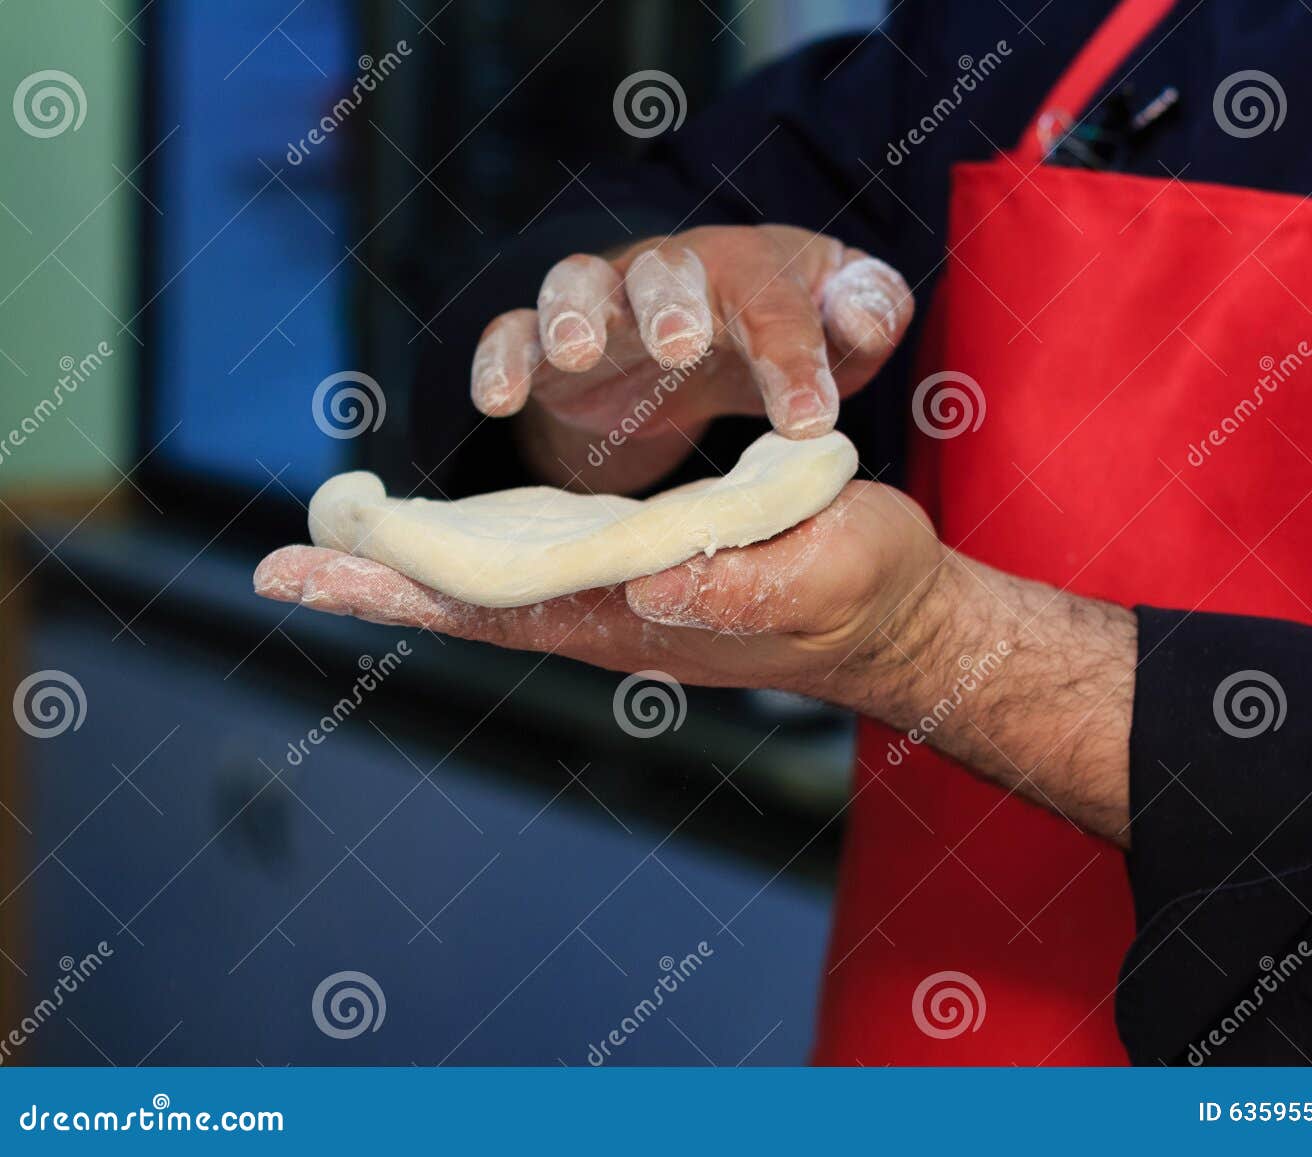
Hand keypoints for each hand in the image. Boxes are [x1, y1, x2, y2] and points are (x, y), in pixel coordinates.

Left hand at [255, 482, 942, 697]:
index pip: (496, 603)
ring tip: (337, 545)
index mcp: (641, 615)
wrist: (899, 616)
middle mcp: (613, 612)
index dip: (400, 587)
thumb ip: (744, 590)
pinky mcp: (647, 570)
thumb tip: (649, 589)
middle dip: (376, 585)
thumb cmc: (867, 591)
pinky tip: (447, 534)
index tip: (309, 572)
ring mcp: (624, 596)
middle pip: (473, 600)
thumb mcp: (824, 573)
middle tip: (279, 569)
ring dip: (413, 567)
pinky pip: (541, 560)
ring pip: (497, 580)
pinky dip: (478, 547)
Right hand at [470, 226, 912, 492]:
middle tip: (681, 347)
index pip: (776, 303)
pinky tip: (497, 399)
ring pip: (576, 285)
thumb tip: (863, 311)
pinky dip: (501, 359)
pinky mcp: (546, 348)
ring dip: (573, 313)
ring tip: (575, 351)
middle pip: (666, 270)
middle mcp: (672, 276)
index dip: (793, 357)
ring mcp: (603, 305)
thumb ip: (870, 315)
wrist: (693, 353)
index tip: (809, 423)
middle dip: (670, 304)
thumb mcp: (841, 332)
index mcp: (751, 270)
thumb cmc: (776, 337)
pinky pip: (512, 336)